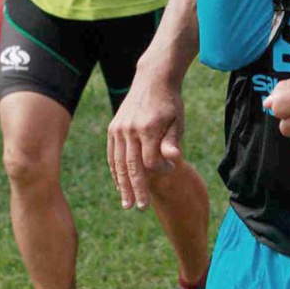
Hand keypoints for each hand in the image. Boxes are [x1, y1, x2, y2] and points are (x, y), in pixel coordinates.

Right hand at [107, 65, 184, 210]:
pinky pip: (112, 154)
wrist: (153, 80)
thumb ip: (173, 141)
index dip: (161, 170)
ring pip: (118, 163)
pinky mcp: (113, 128)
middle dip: (136, 189)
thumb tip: (173, 159)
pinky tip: (120, 185)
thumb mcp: (177, 120)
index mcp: (148, 128)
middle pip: (131, 166)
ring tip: (127, 203)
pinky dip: (115, 171)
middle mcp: (130, 129)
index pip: (151, 161)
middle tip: (140, 208)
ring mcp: (119, 129)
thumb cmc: (170, 103)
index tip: (171, 168)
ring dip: (122, 185)